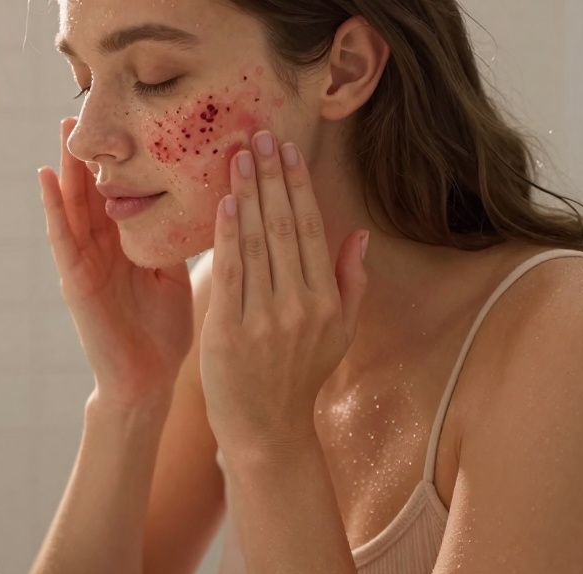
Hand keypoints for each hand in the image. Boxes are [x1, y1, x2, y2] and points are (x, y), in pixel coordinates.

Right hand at [38, 117, 192, 407]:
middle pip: (92, 192)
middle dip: (88, 154)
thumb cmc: (161, 332)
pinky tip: (46, 178)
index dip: (119, 159)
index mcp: (125, 246)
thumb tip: (209, 198)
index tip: (123, 121)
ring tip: (61, 132)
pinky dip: (52, 207)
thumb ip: (176, 238)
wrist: (147, 380)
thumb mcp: (173, 273)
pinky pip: (61, 237)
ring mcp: (84, 263)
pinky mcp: (74, 281)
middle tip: (84, 109)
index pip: (119, 193)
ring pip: (73, 206)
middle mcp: (101, 250)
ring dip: (66, 168)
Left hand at [199, 130, 368, 453]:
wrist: (267, 428)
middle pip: (284, 227)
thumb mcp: (339, 333)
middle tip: (258, 135)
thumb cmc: (299, 376)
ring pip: (257, 243)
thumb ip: (351, 282)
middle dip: (271, 177)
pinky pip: (230, 272)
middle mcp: (301, 306)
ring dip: (246, 194)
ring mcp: (265, 319)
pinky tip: (222, 203)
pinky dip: (227, 235)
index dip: (298, 186)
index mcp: (327, 301)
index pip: (311, 229)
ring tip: (237, 156)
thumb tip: (360, 234)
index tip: (287, 149)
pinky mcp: (230, 331)